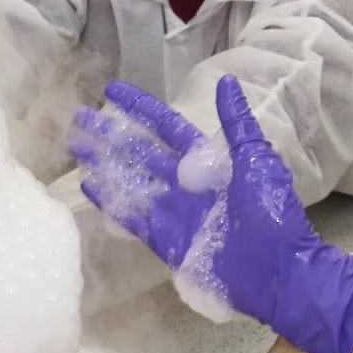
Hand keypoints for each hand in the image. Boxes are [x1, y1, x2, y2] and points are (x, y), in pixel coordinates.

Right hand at [74, 75, 352, 352]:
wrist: (278, 271)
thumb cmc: (271, 213)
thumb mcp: (256, 160)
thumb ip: (236, 122)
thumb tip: (227, 81)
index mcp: (208, 161)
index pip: (166, 127)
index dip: (140, 109)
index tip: (111, 91)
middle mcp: (186, 183)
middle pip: (139, 152)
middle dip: (109, 134)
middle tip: (78, 118)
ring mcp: (173, 211)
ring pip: (130, 180)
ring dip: (102, 162)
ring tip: (74, 147)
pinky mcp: (165, 239)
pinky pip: (131, 216)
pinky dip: (110, 201)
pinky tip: (88, 185)